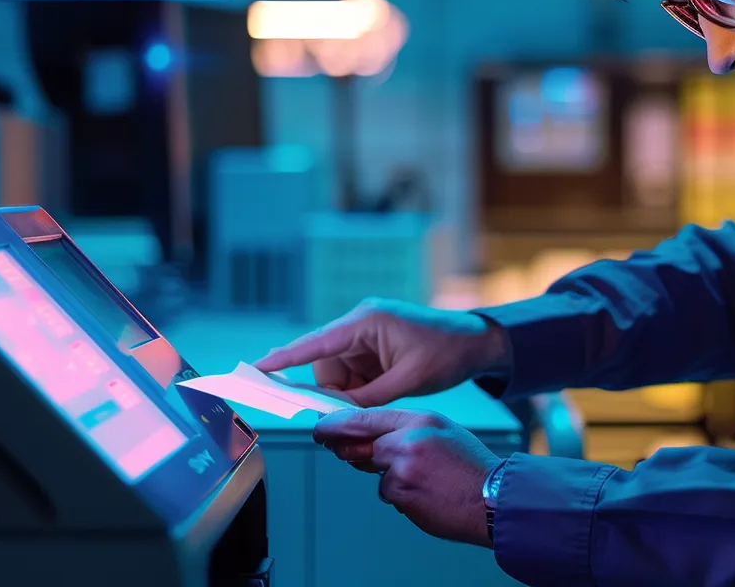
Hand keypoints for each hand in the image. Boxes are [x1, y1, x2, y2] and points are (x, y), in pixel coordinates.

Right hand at [254, 299, 510, 406]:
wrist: (478, 342)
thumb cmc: (447, 353)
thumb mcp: (406, 381)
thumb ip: (365, 397)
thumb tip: (332, 412)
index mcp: (366, 322)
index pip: (314, 343)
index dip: (283, 358)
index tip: (255, 368)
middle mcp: (361, 324)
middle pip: (325, 364)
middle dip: (336, 390)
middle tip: (357, 407)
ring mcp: (367, 334)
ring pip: (338, 372)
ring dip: (352, 390)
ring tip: (385, 392)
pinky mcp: (374, 345)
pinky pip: (354, 371)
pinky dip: (362, 386)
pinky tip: (384, 389)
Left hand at [314, 408, 502, 546]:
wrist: (493, 498)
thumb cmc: (471, 468)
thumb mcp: (442, 433)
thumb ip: (407, 431)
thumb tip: (372, 440)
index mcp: (420, 420)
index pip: (367, 418)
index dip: (337, 424)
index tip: (322, 428)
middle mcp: (408, 440)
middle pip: (362, 445)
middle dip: (349, 450)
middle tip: (341, 451)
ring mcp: (402, 469)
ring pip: (377, 474)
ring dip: (391, 479)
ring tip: (425, 481)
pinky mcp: (401, 494)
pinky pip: (390, 494)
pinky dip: (403, 497)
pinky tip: (427, 495)